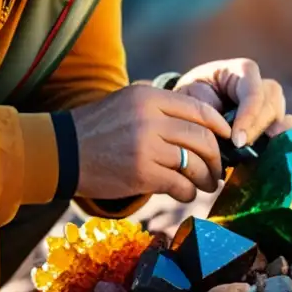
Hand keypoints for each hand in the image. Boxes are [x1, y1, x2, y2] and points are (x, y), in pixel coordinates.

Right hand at [69, 84, 231, 203]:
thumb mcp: (127, 102)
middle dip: (217, 157)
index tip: (228, 139)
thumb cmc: (97, 129)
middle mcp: (151, 118)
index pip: (199, 109)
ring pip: (194, 164)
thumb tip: (201, 123)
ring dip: (206, 178)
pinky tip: (185, 194)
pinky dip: (188, 192)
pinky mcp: (142, 174)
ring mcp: (146, 146)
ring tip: (206, 184)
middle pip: (202, 138)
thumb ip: (161, 108)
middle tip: (218, 169)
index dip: (220, 126)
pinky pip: (179, 185)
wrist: (63, 151)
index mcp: (149, 97)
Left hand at [173, 58, 291, 148]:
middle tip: (241, 147)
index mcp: (242, 71)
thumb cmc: (190, 98)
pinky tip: (269, 159)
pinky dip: (279, 145)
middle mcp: (262, 85)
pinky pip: (286, 133)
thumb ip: (207, 111)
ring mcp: (271, 104)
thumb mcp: (192, 98)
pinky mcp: (274, 123)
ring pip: (284, 119)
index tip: (237, 141)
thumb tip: (226, 133)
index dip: (249, 117)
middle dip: (257, 129)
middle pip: (272, 105)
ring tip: (258, 153)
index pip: (254, 92)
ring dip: (271, 138)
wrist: (189, 107)